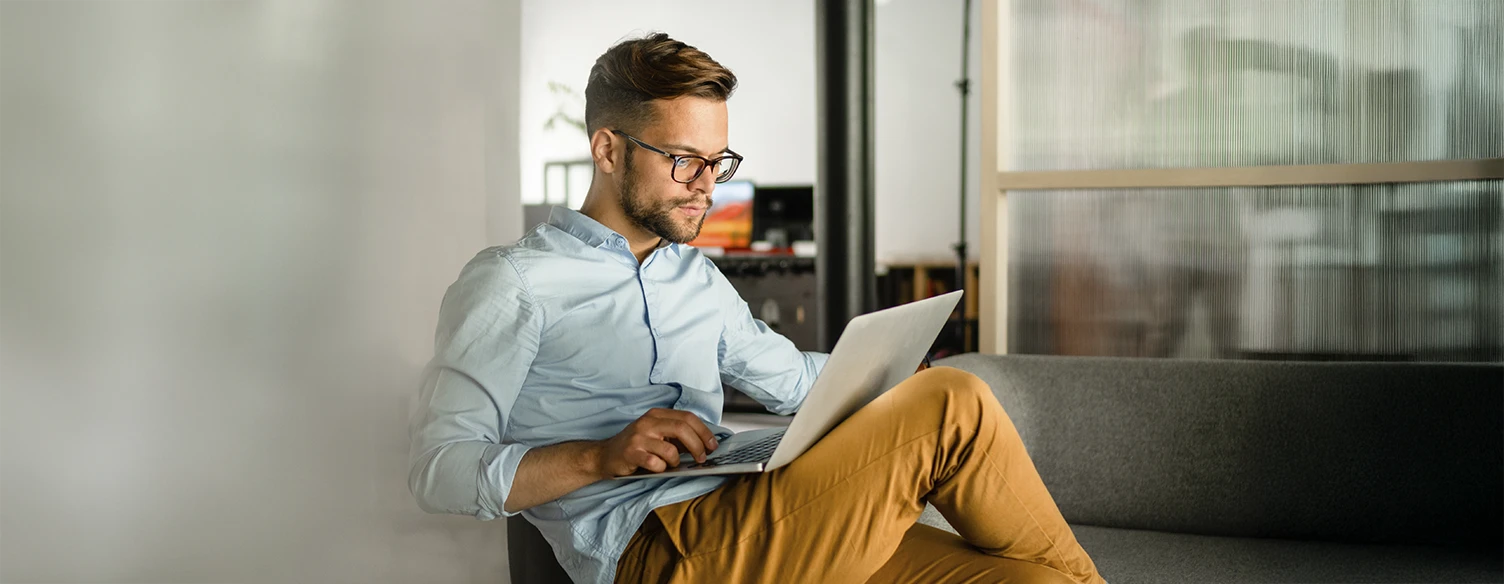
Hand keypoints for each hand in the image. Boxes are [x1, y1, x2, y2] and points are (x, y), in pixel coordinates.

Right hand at [595, 408, 718, 477]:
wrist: (605, 456)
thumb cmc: (636, 446)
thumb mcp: (657, 435)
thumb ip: (678, 436)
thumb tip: (705, 444)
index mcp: (657, 414)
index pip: (688, 417)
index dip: (704, 432)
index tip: (713, 445)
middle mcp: (648, 422)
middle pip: (682, 429)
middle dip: (697, 446)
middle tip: (702, 458)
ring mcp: (638, 437)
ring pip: (670, 449)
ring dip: (676, 461)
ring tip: (670, 465)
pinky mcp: (631, 453)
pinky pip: (655, 463)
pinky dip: (661, 469)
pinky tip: (656, 468)